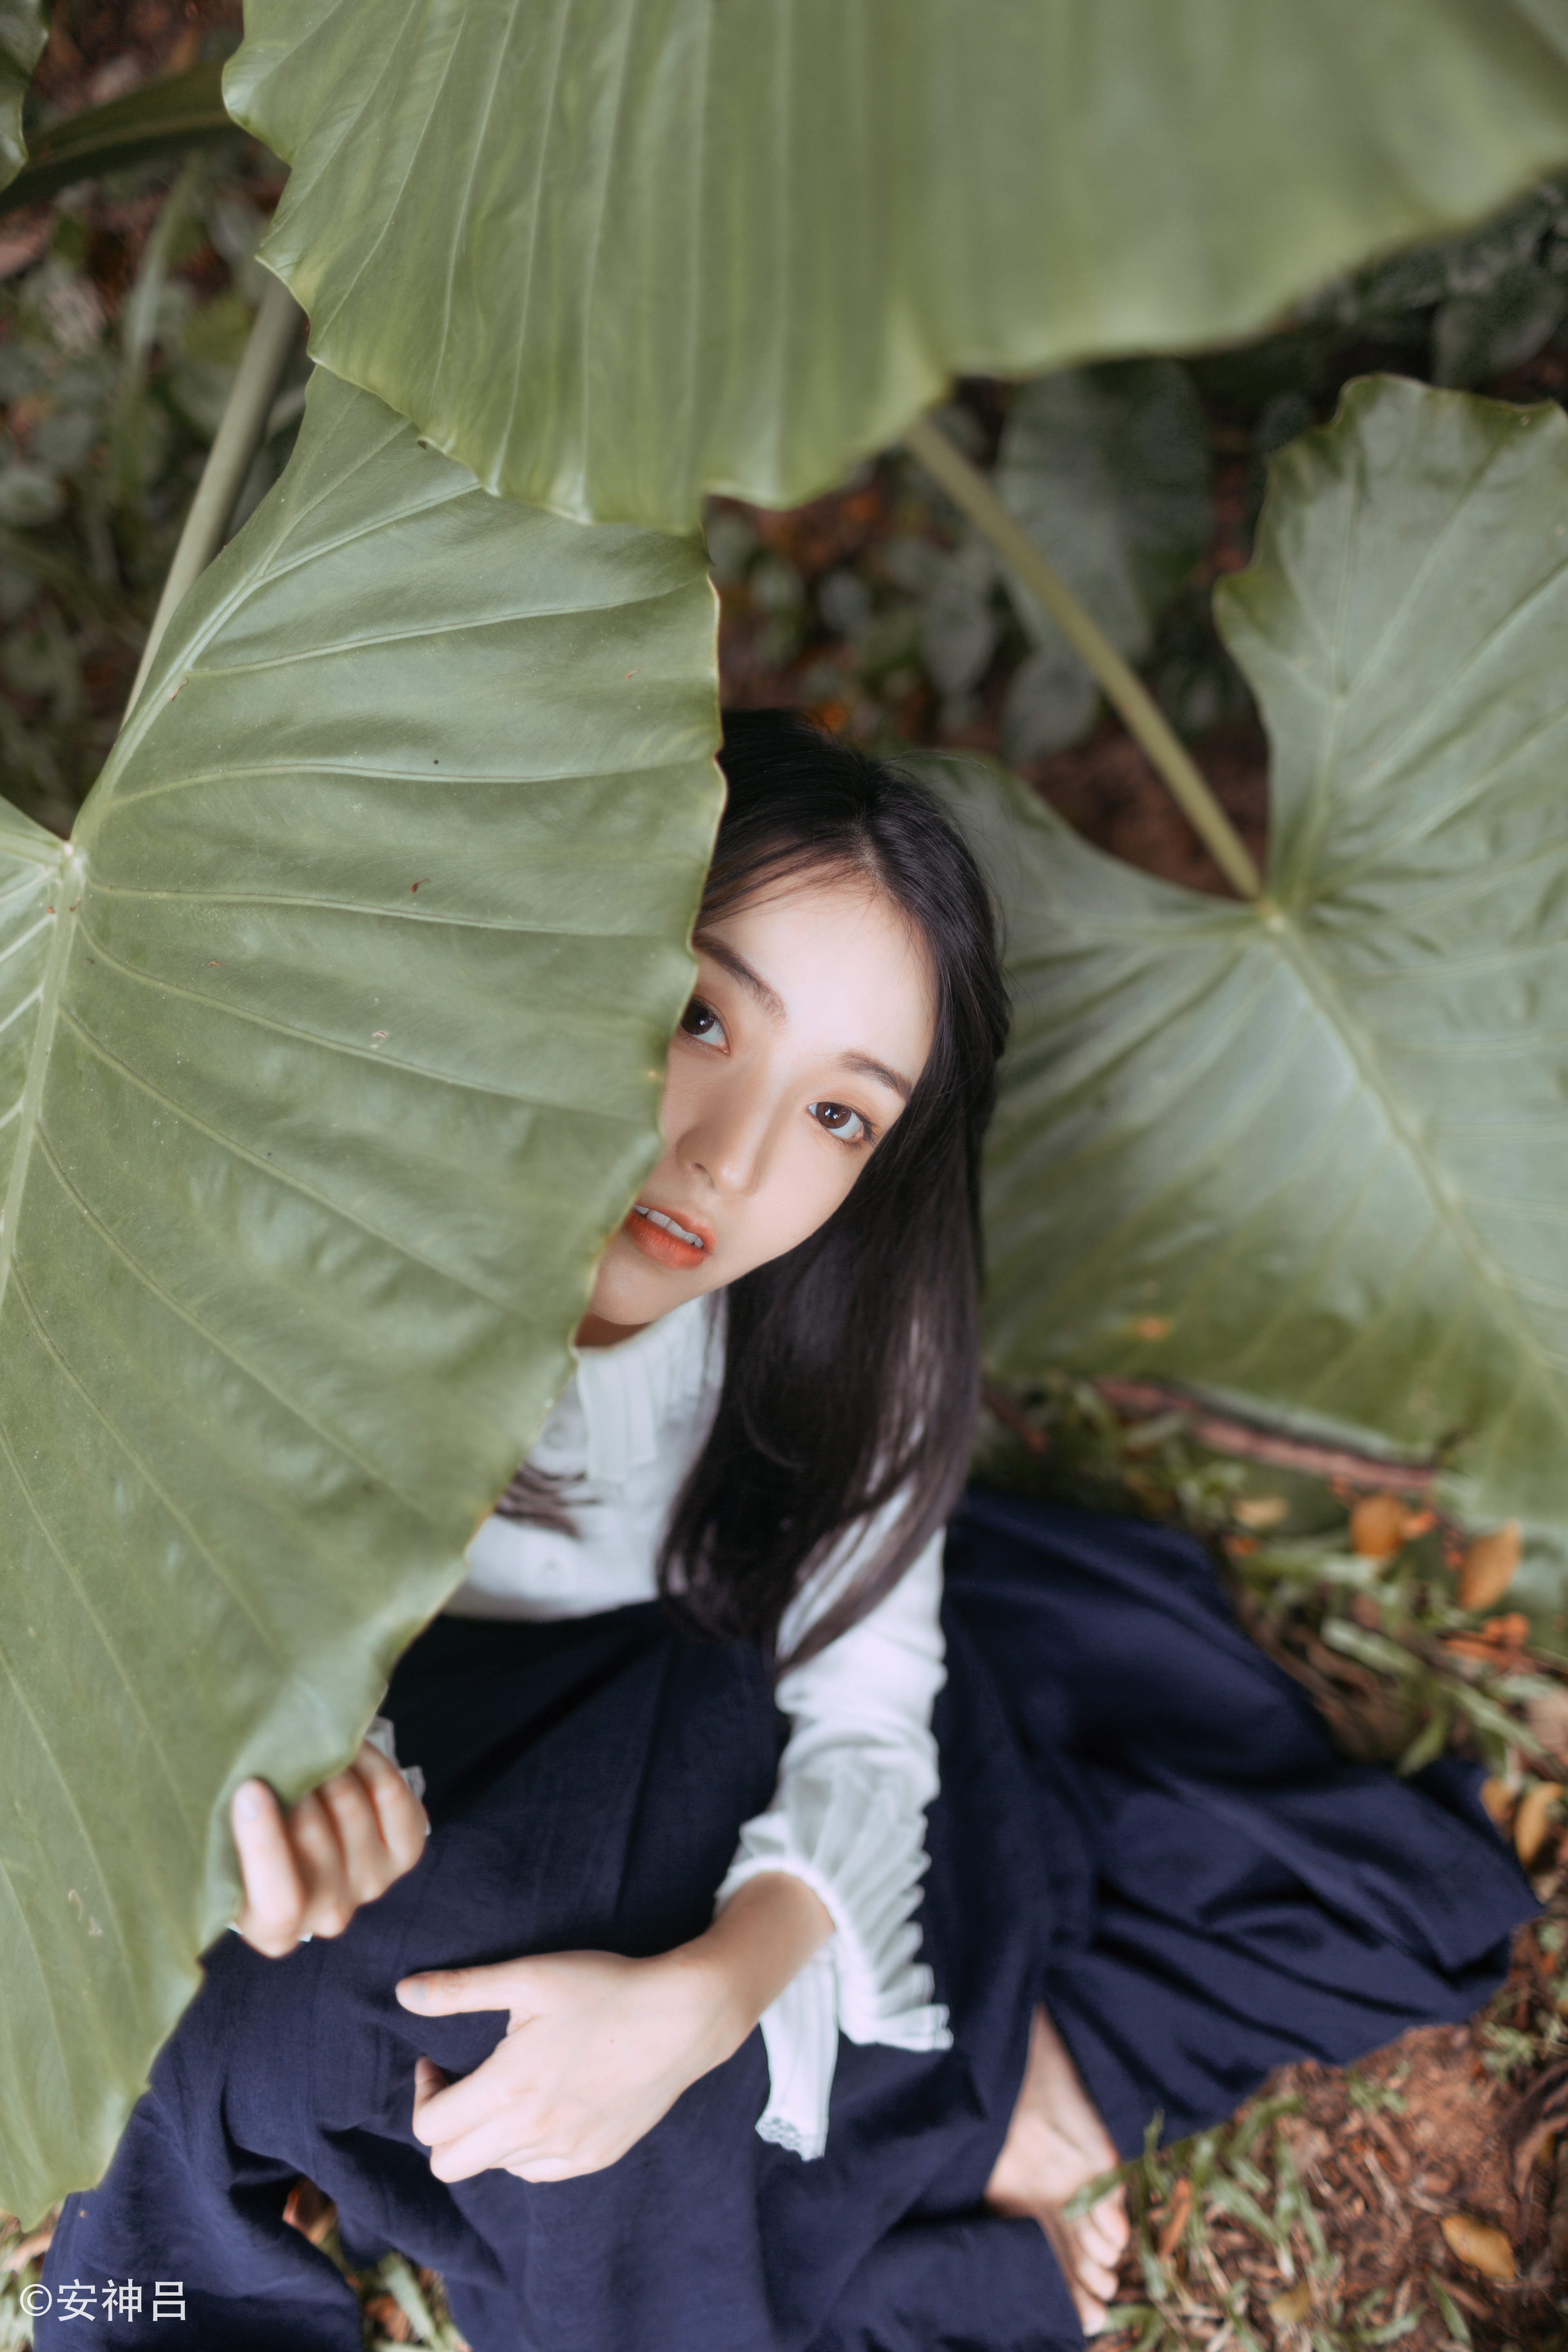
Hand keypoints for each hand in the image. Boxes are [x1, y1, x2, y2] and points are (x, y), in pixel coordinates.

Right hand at [231, 1740, 428, 1956]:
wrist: (303, 1822)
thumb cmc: (248, 1828)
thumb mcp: (223, 1836)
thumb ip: (222, 1822)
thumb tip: (231, 1777)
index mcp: (271, 1927)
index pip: (278, 1903)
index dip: (264, 1845)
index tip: (249, 1789)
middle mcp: (327, 1914)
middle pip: (315, 1844)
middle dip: (297, 1789)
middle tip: (282, 1750)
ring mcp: (370, 1885)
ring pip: (353, 1816)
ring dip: (331, 1772)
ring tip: (312, 1745)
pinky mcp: (404, 1852)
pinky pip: (394, 1801)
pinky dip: (373, 1766)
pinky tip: (351, 1747)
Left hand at [398, 1946, 734, 2181]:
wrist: (684, 2016)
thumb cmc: (605, 1988)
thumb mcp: (529, 1976)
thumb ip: (461, 1989)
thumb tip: (403, 1993)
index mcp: (509, 2090)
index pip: (430, 2128)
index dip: (423, 2093)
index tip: (436, 2061)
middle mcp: (534, 2133)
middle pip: (450, 2165)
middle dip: (444, 2125)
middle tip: (461, 2082)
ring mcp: (568, 2152)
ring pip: (495, 2167)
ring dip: (486, 2135)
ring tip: (507, 2086)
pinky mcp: (597, 2157)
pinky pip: (537, 2171)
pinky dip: (524, 2147)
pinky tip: (543, 2103)